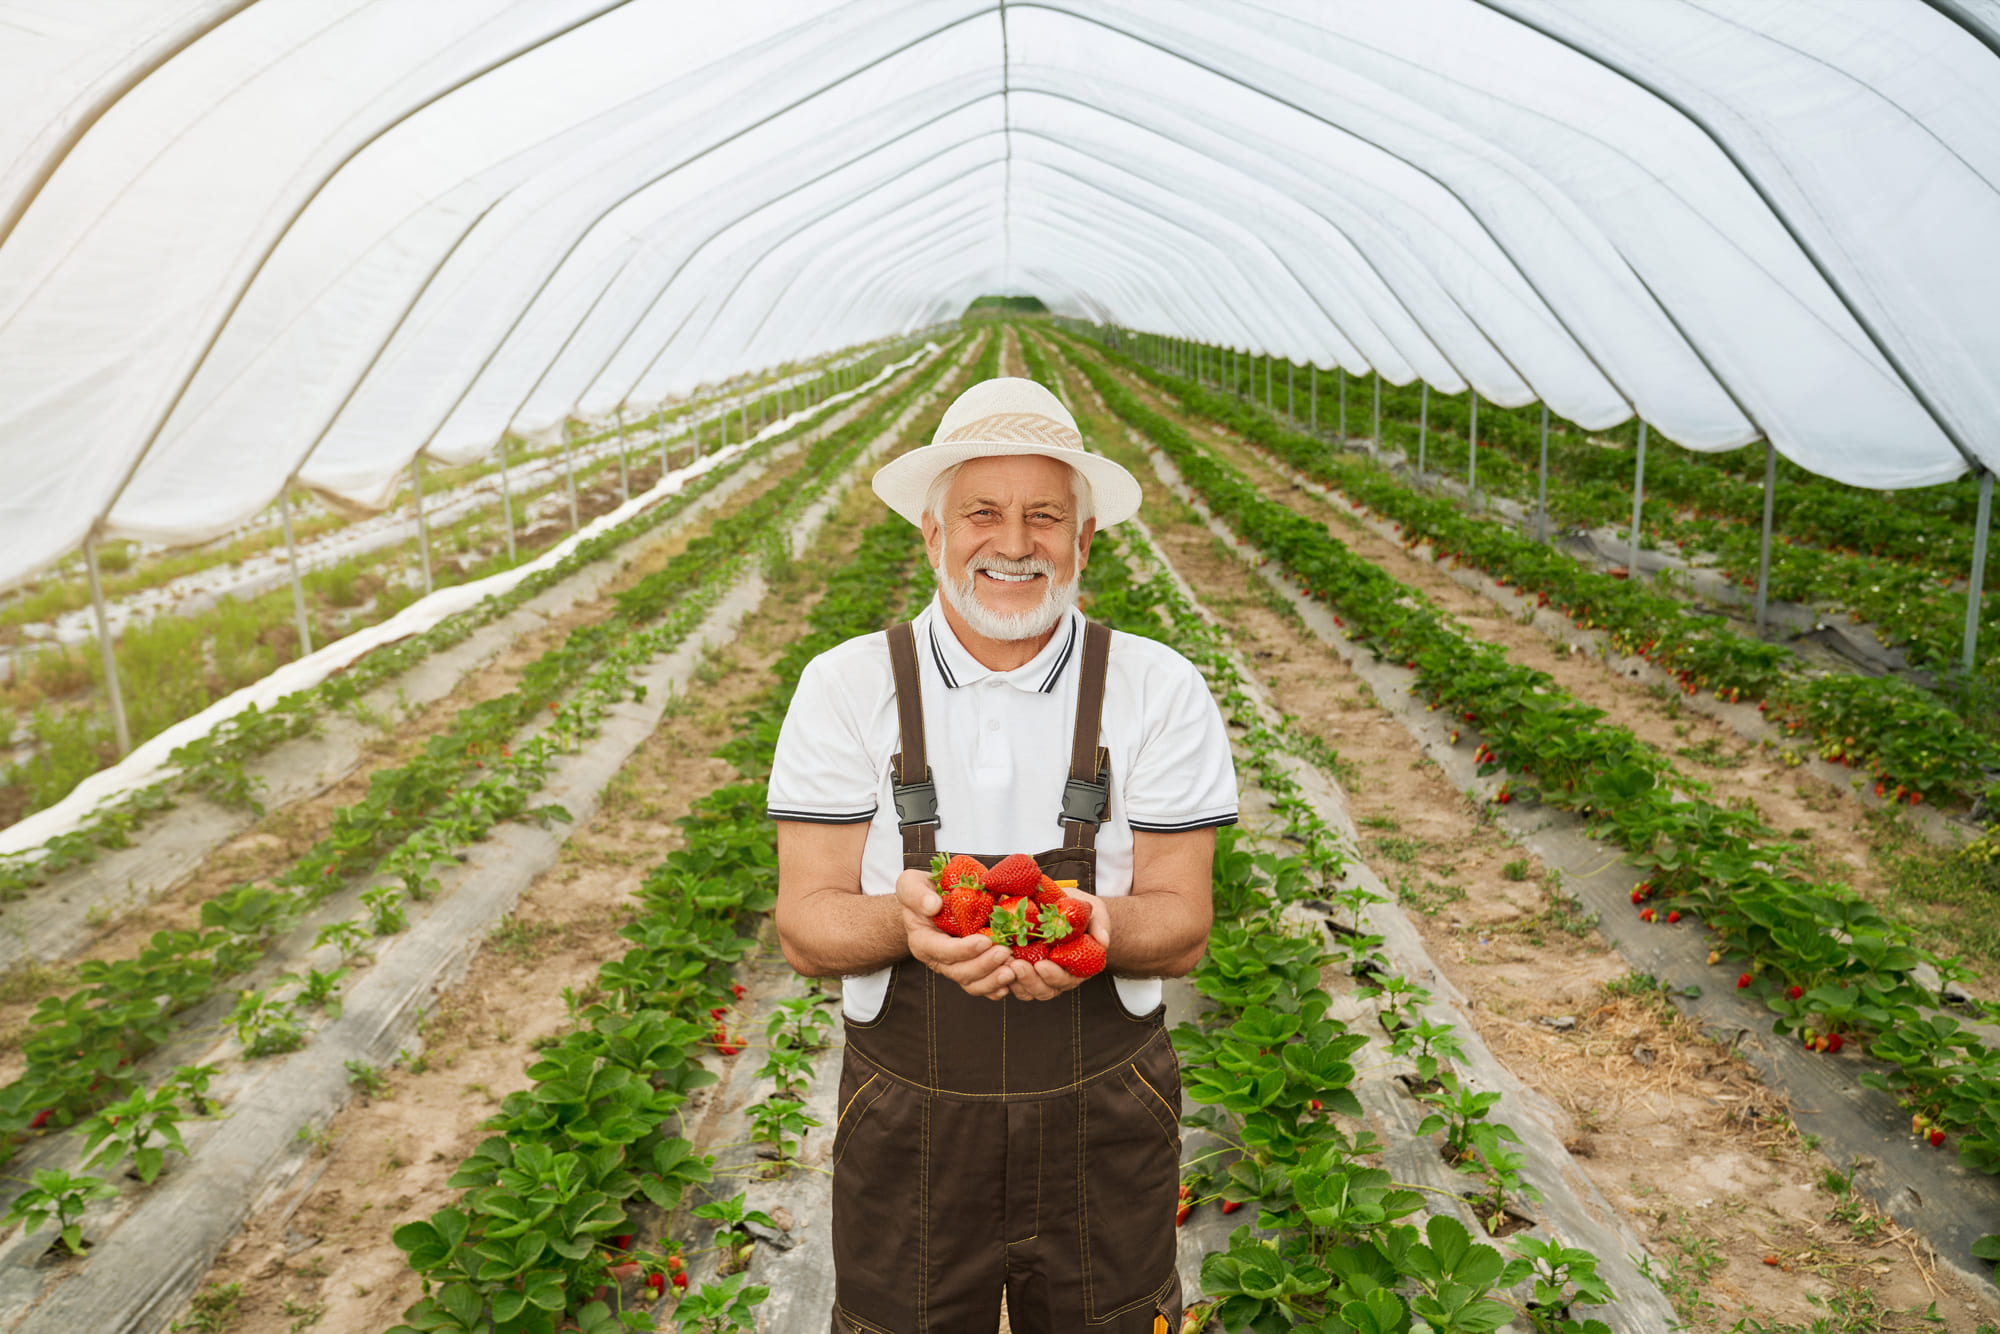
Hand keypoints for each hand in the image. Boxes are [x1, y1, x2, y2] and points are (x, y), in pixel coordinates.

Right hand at [895, 868, 1019, 999]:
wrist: (931, 902)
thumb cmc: (921, 893)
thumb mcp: (910, 884)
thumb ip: (916, 894)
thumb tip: (933, 905)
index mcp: (923, 941)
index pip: (942, 951)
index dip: (964, 950)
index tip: (985, 941)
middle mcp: (938, 959)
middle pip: (959, 972)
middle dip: (984, 965)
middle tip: (1005, 953)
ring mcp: (954, 966)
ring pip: (972, 983)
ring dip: (993, 980)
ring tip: (1012, 970)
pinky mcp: (970, 967)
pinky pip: (982, 984)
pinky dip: (996, 987)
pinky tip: (1011, 981)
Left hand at [1003, 888, 1111, 1001]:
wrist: (1064, 908)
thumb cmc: (1082, 913)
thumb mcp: (1095, 913)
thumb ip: (1100, 926)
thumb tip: (1102, 941)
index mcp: (1076, 968)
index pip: (1065, 981)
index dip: (1053, 976)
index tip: (1042, 964)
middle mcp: (1056, 976)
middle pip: (1043, 990)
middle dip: (1029, 980)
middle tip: (1016, 964)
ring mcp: (1037, 974)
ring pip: (1024, 989)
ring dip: (1012, 979)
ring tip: (1002, 961)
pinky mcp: (1020, 967)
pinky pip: (1009, 979)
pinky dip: (1000, 973)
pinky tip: (991, 959)